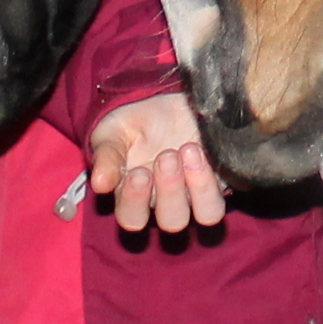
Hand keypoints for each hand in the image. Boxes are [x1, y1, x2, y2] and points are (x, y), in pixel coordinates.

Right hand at [85, 91, 228, 235]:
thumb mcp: (113, 133)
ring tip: (189, 150)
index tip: (138, 172)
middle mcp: (167, 204)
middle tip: (167, 156)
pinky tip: (203, 151)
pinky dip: (213, 179)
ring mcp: (197, 196)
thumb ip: (107, 157)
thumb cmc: (134, 124)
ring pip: (206, 215)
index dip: (135, 202)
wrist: (167, 102)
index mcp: (134, 198)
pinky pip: (223, 195)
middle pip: (172, 221)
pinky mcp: (221, 182)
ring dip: (199, 187)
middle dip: (170, 190)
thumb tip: (99, 184)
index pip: (132, 218)